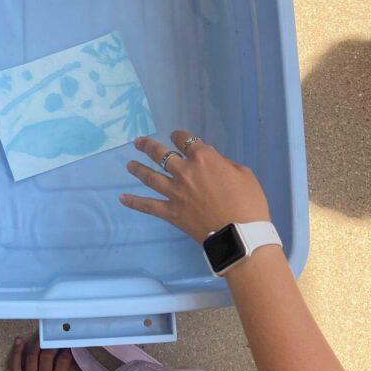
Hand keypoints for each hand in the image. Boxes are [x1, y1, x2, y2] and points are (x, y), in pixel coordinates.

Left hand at [2, 339, 87, 370]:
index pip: (63, 363)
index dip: (67, 353)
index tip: (70, 347)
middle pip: (47, 356)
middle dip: (53, 345)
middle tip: (57, 339)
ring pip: (31, 357)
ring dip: (37, 344)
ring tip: (41, 336)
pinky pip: (15, 366)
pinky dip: (16, 352)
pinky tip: (18, 342)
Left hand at [120, 132, 270, 242]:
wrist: (240, 234)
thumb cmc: (248, 202)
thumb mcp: (243, 173)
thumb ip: (224, 162)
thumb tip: (212, 158)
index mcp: (203, 158)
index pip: (186, 140)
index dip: (180, 136)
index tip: (176, 136)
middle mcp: (184, 171)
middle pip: (161, 154)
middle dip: (149, 146)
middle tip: (139, 142)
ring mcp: (175, 192)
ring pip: (150, 176)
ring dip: (138, 168)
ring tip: (129, 164)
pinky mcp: (170, 212)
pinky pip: (148, 205)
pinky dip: (134, 202)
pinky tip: (121, 198)